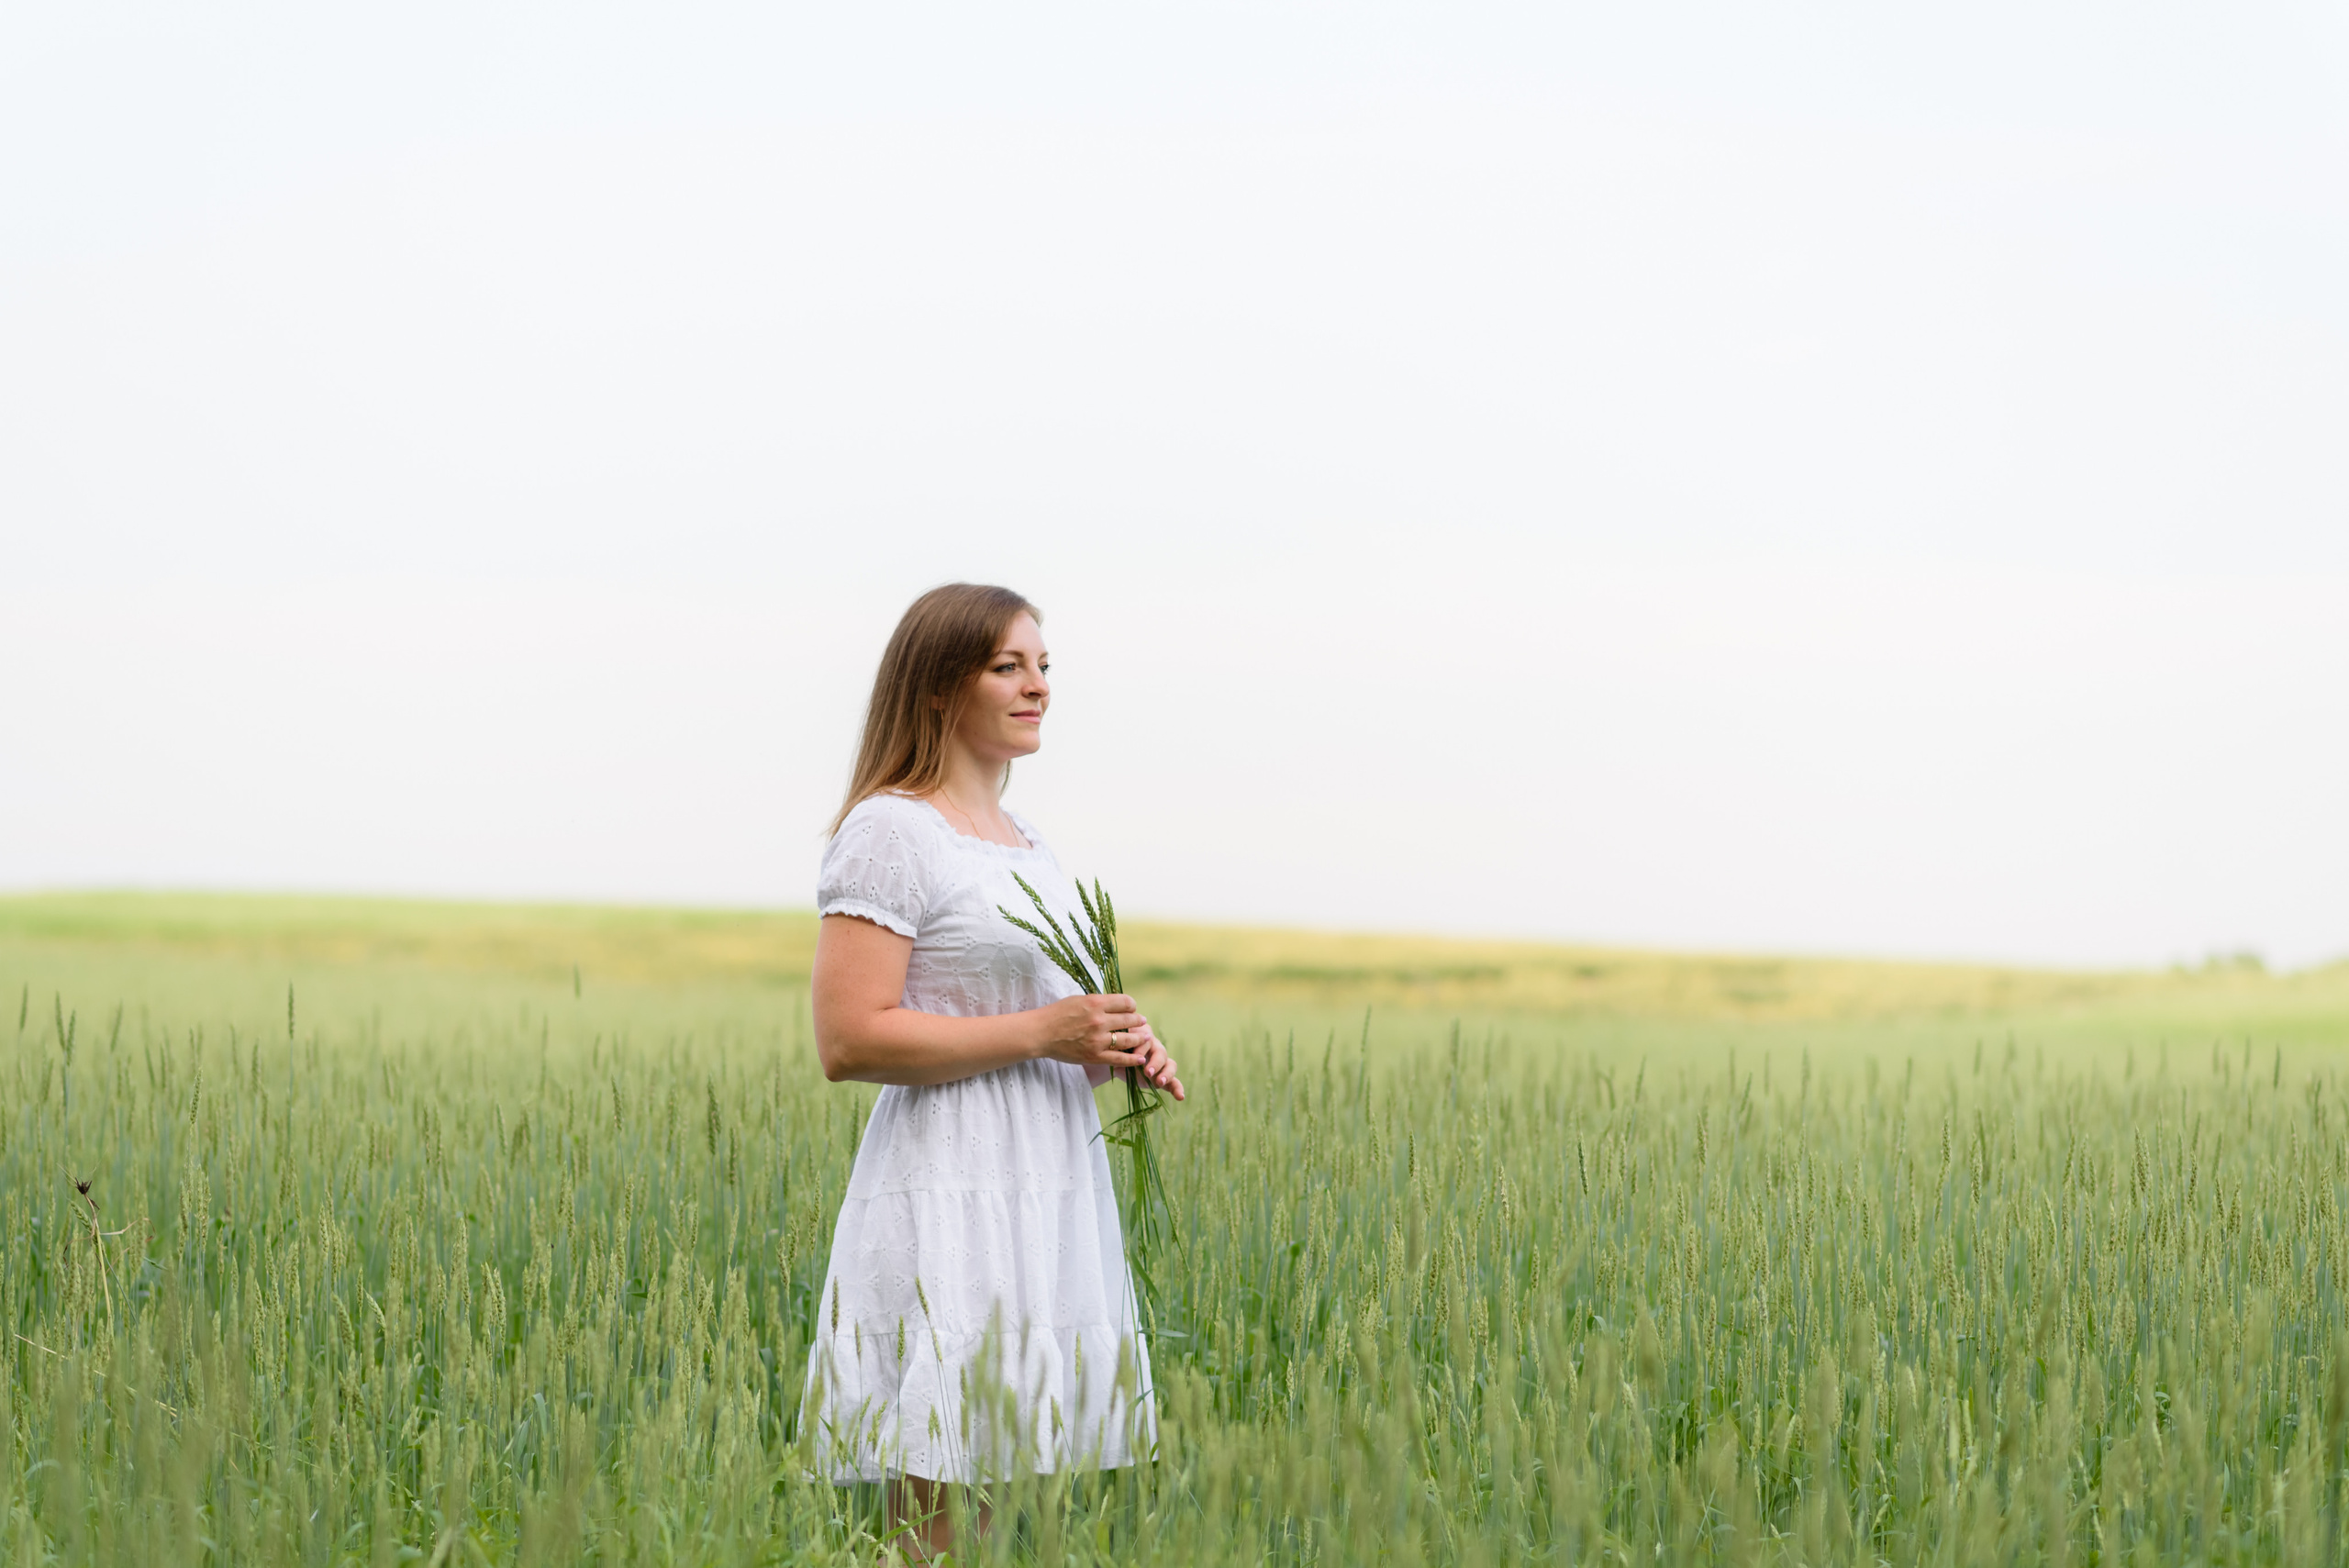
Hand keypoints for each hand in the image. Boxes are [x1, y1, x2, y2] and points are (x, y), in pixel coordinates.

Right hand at [1036, 994, 1184, 1100]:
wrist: (1040, 1033)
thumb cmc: (1057, 1014)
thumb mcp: (1079, 999)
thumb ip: (1099, 1002)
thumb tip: (1117, 1003)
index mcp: (1095, 1003)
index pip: (1126, 1002)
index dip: (1132, 1006)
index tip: (1132, 1009)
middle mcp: (1099, 1020)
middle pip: (1130, 1020)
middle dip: (1138, 1021)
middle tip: (1142, 1023)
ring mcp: (1098, 1040)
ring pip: (1129, 1039)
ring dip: (1140, 1038)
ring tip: (1146, 1037)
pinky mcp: (1095, 1056)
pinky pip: (1120, 1058)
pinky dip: (1133, 1059)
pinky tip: (1140, 1058)